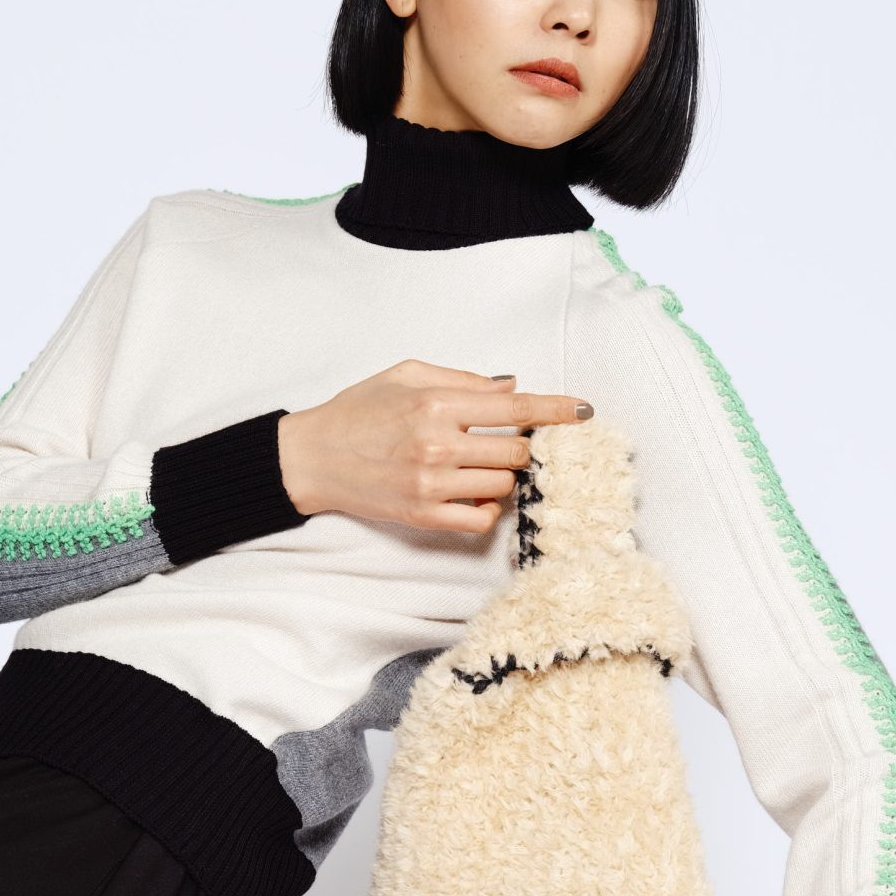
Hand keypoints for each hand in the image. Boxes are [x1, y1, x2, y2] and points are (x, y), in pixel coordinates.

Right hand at [276, 361, 590, 532]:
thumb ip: (461, 380)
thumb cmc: (358, 411)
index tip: (583, 411)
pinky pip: (480, 519)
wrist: (313, 457)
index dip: (555, 410)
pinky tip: (474, 495)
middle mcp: (437, 445)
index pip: (513, 410)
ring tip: (479, 467)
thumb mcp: (406, 375)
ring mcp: (431, 484)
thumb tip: (511, 388)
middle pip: (516, 453)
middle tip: (507, 444)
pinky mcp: (423, 515)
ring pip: (502, 487)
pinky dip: (488, 509)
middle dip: (522, 448)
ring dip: (502, 478)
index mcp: (436, 405)